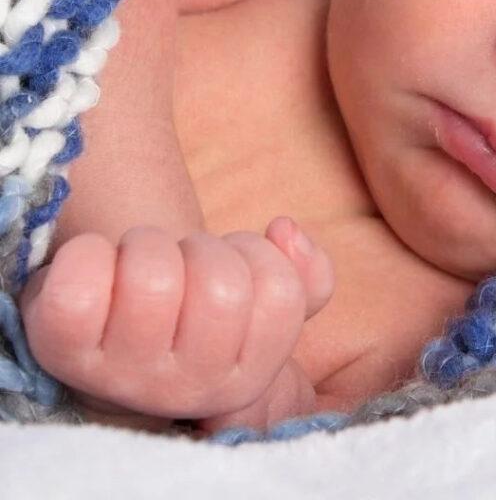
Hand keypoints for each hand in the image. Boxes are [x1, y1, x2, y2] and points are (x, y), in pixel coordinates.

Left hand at [18, 216, 334, 422]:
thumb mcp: (263, 301)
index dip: (256, 256)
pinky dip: (87, 254)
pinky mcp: (61, 349)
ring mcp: (120, 376)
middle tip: (183, 263)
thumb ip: (308, 277)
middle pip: (223, 287)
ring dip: (149, 244)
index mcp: (243, 380)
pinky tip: (95, 270)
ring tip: (139, 265)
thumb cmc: (194, 308)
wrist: (109, 329)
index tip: (231, 265)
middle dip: (203, 248)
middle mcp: (184, 391)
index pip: (281, 294)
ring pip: (156, 276)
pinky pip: (82, 284)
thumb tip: (284, 230)